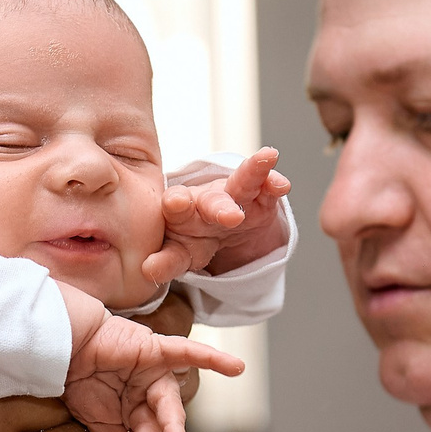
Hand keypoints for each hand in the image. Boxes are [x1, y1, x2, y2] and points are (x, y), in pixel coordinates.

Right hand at [62, 288, 244, 431]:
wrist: (62, 344)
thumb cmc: (77, 377)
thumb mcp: (95, 419)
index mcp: (133, 410)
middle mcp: (147, 394)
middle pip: (160, 428)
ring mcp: (154, 373)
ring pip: (169, 404)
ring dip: (174, 429)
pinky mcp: (155, 350)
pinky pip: (187, 352)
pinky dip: (212, 358)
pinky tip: (236, 367)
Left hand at [143, 148, 292, 285]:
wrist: (218, 228)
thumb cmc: (192, 237)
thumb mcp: (179, 254)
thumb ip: (164, 262)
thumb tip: (147, 272)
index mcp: (181, 214)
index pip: (176, 210)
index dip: (175, 207)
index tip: (174, 203)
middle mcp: (207, 201)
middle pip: (211, 200)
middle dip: (219, 206)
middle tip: (230, 215)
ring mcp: (234, 196)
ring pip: (242, 184)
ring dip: (253, 173)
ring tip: (265, 159)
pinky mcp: (261, 198)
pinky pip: (268, 187)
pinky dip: (275, 181)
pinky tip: (283, 181)